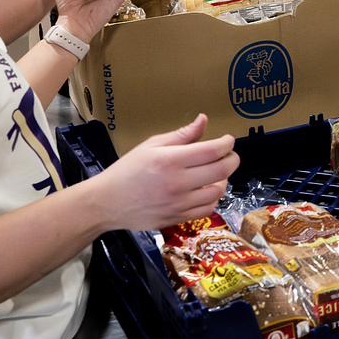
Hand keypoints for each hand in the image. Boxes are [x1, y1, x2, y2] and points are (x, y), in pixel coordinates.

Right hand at [86, 114, 237, 231]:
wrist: (106, 203)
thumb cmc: (128, 170)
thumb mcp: (151, 146)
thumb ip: (182, 135)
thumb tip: (204, 119)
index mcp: (170, 160)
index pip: (213, 150)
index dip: (227, 143)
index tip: (227, 140)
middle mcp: (178, 183)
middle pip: (222, 170)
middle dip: (232, 159)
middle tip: (228, 155)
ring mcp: (179, 203)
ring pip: (218, 191)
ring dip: (223, 179)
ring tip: (214, 172)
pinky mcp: (178, 218)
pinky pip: (208, 209)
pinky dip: (213, 197)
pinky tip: (206, 189)